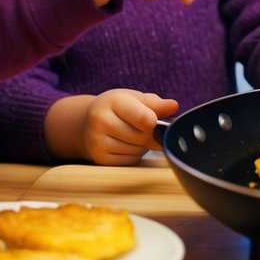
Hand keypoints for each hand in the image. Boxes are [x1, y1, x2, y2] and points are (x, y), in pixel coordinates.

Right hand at [48, 89, 178, 165]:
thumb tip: (174, 106)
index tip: (153, 120)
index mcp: (113, 101)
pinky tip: (124, 144)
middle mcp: (101, 120)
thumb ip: (155, 103)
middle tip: (141, 126)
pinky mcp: (99, 158)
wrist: (85, 123)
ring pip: (137, 150)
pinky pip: (130, 160)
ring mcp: (98, 141)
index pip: (144, 117)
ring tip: (131, 134)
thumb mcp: (134, 99)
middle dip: (148, 133)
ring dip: (142, 145)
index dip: (154, 122)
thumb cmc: (116, 108)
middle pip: (142, 136)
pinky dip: (133, 154)